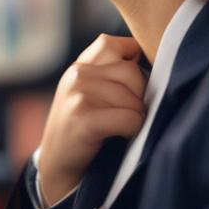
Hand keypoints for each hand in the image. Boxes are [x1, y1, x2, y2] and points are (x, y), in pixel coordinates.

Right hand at [37, 34, 145, 204]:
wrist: (56, 165)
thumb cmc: (81, 127)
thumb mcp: (86, 92)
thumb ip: (107, 72)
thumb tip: (153, 58)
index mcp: (79, 65)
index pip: (113, 43)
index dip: (132, 60)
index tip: (131, 84)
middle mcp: (76, 75)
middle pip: (131, 72)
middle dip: (140, 95)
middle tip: (129, 112)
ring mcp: (78, 97)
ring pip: (133, 98)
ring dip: (136, 117)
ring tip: (122, 127)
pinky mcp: (84, 121)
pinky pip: (129, 118)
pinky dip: (132, 130)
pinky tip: (121, 136)